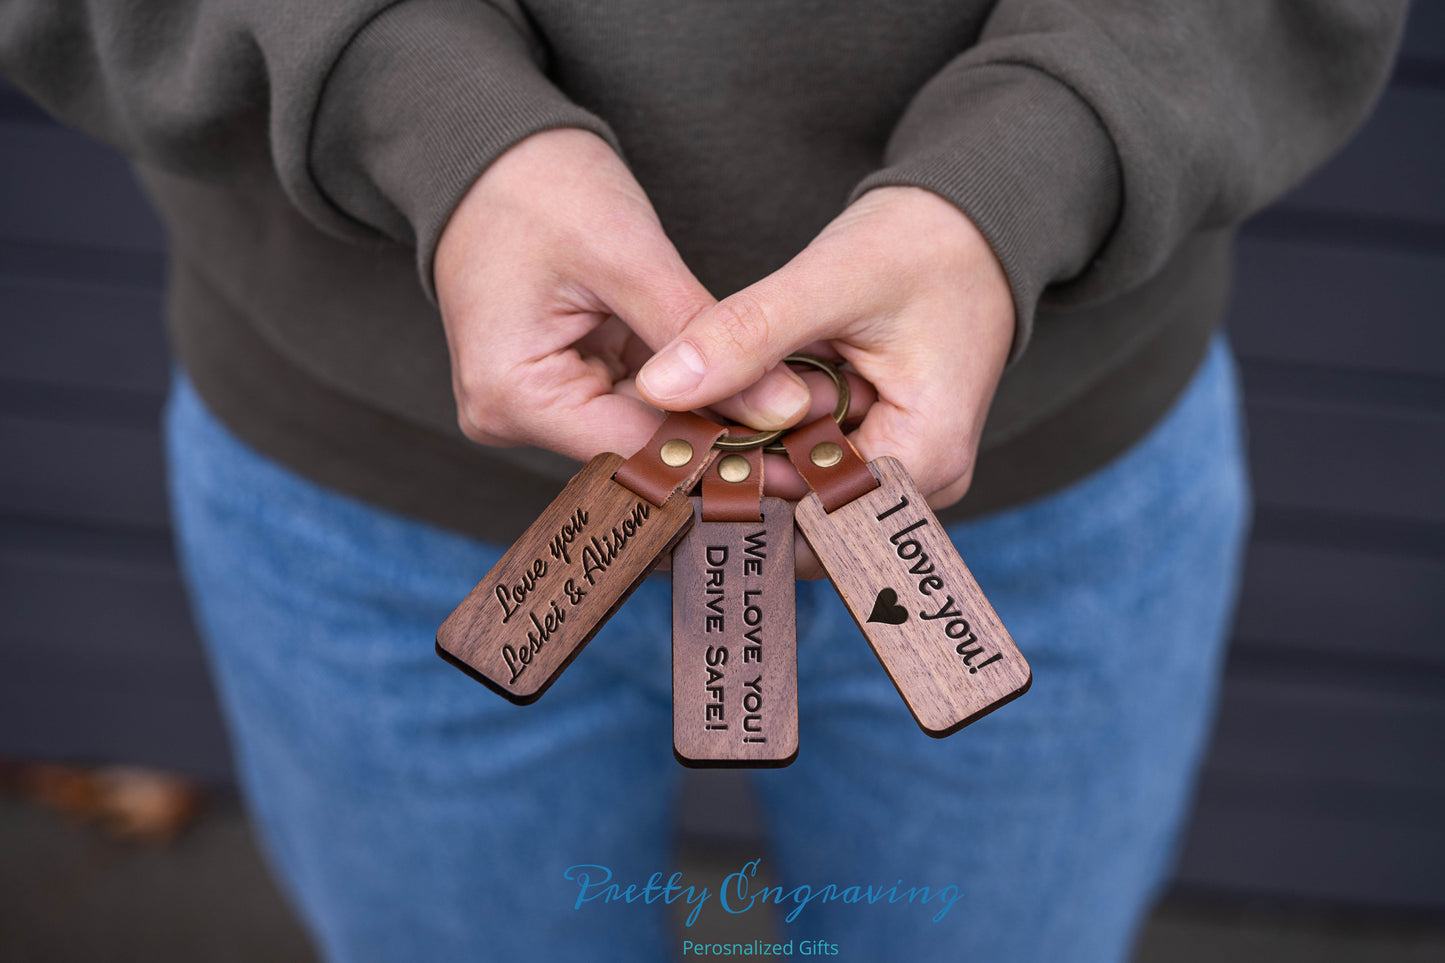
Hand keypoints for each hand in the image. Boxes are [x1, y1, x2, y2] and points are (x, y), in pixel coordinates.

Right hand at [434, 128, 812, 461]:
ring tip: (796, 406)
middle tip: (811, 427)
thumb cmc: (542, 186)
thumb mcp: (630, 259)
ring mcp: (532, 402)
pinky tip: (751, 384)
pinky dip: (688, 389)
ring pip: (643, 427)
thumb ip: (706, 337)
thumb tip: (785, 408)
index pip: (636, 450)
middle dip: (721, 435)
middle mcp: (511, 415)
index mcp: (514, 395)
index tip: (799, 452)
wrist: (486, 147)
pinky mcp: (555, 383)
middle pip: (639, 446)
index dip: (721, 453)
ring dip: (711, 414)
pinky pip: (633, 399)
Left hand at [635, 186, 1014, 573]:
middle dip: (731, 486)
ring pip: (799, 498)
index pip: (811, 520)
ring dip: (742, 464)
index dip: (732, 497)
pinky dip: (762, 445)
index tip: (660, 466)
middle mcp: (918, 485)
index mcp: (924, 456)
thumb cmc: (922, 244)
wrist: (971, 224)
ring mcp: (898, 473)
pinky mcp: (875, 452)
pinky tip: (712, 416)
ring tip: (677, 426)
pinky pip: (807, 469)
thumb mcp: (831, 279)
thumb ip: (746, 334)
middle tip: (655, 449)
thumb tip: (658, 386)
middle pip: (804, 520)